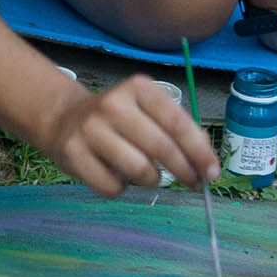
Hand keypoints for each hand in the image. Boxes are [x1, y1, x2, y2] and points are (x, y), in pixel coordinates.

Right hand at [41, 79, 215, 196]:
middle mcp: (112, 104)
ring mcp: (90, 129)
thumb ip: (179, 130)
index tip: (212, 172)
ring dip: (153, 180)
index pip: (176, 122)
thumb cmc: (119, 119)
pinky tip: (118, 175)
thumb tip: (206, 161)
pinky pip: (112, 186)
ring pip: (139, 169)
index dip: (199, 151)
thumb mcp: (149, 112)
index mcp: (138, 88)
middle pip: (161, 147)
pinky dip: (122, 188)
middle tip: (194, 184)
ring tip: (151, 176)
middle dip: (185, 171)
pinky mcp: (73, 154)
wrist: (63, 119)